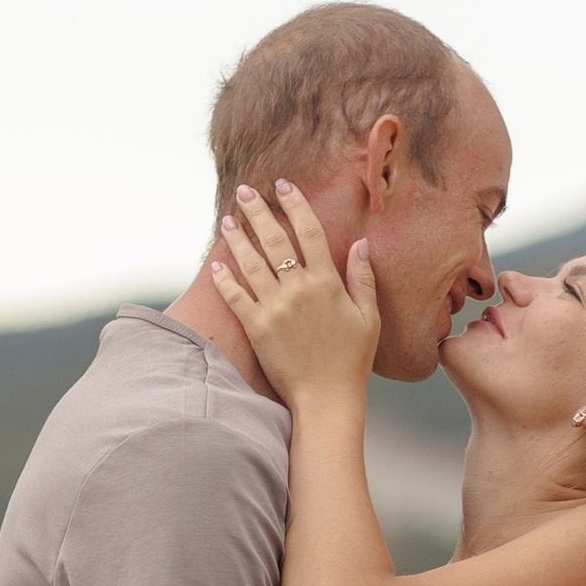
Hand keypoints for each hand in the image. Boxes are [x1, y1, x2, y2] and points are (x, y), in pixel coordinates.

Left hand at [212, 183, 380, 411]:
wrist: (327, 399)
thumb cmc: (352, 360)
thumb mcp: (369, 317)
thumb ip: (363, 278)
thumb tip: (361, 243)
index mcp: (327, 283)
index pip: (309, 231)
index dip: (296, 204)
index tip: (284, 185)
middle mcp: (299, 290)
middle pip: (275, 240)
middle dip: (258, 211)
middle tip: (245, 191)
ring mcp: (275, 309)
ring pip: (251, 263)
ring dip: (237, 238)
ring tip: (227, 220)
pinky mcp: (256, 329)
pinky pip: (235, 297)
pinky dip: (224, 279)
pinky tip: (216, 264)